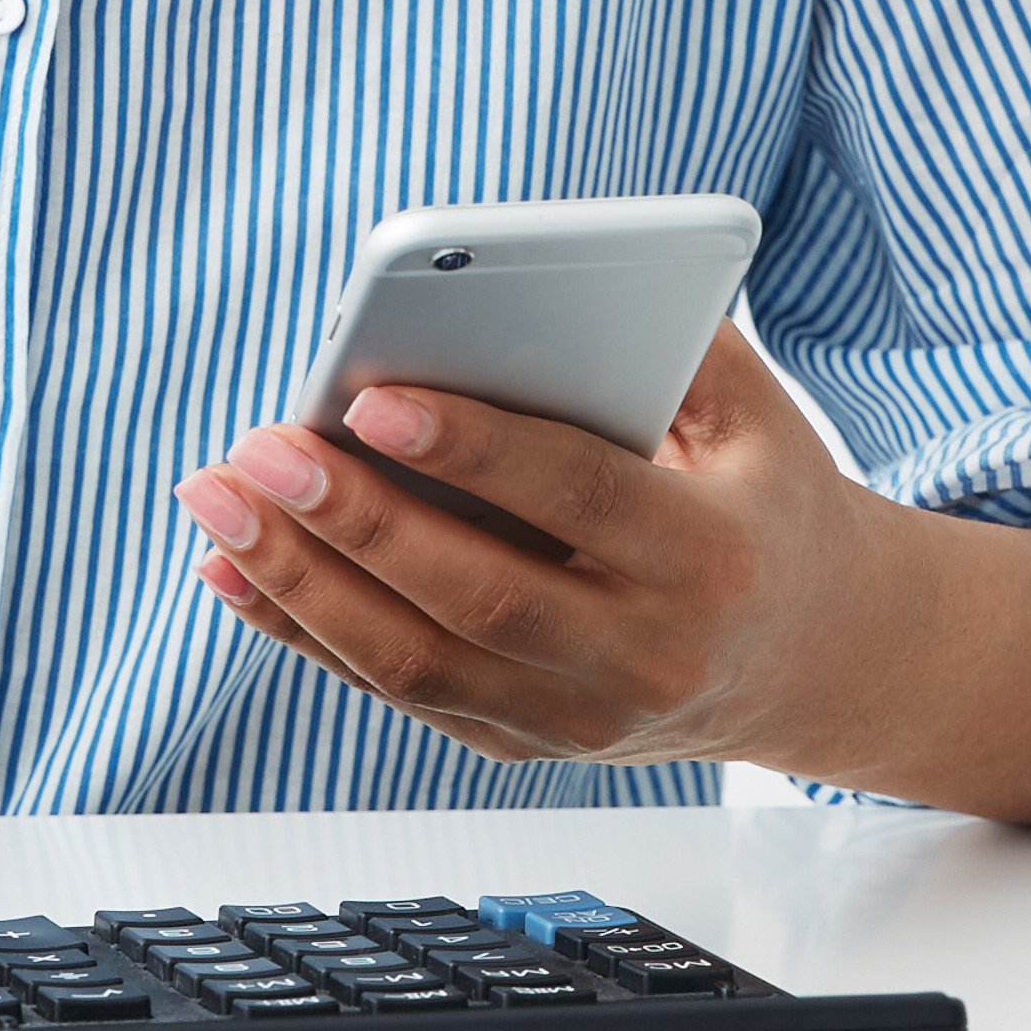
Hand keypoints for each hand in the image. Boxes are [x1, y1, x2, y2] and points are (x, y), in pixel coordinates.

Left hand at [169, 321, 902, 772]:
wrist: (814, 654)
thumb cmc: (764, 501)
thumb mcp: (754, 411)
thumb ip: (664, 340)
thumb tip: (519, 285)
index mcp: (710, 559)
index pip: (575, 498)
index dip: (471, 449)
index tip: (370, 397)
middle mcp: (645, 656)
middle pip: (476, 596)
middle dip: (353, 520)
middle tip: (255, 450)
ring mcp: (580, 719)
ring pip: (417, 663)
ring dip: (299, 583)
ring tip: (217, 502)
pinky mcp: (525, 745)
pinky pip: (398, 693)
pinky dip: (306, 633)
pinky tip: (237, 570)